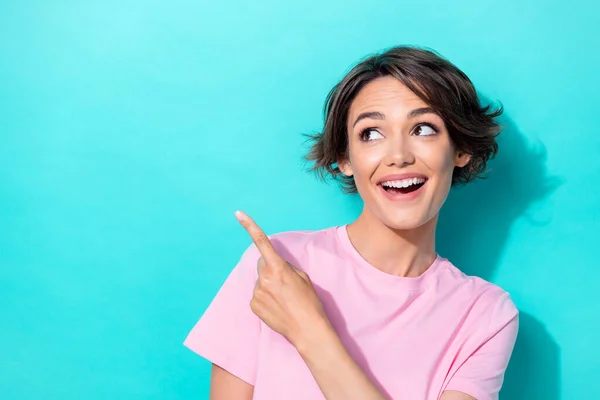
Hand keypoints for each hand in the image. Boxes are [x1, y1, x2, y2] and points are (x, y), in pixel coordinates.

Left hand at [234, 210, 330, 348]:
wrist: (307, 329)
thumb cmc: (310, 302)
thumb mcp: (302, 278)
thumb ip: (285, 267)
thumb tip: (274, 266)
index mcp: (278, 268)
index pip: (261, 242)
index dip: (249, 226)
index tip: (238, 213)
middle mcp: (264, 279)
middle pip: (262, 265)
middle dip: (270, 269)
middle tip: (285, 284)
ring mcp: (257, 293)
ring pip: (260, 281)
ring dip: (269, 285)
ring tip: (284, 299)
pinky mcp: (253, 305)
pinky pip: (257, 295)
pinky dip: (265, 298)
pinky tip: (277, 307)